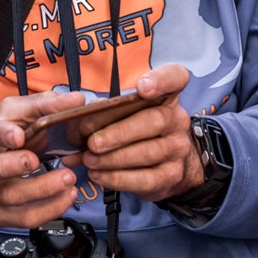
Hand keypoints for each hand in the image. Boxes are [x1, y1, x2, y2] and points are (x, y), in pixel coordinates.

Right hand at [0, 87, 85, 235]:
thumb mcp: (5, 115)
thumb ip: (39, 105)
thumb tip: (75, 99)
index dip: (0, 133)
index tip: (19, 135)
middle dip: (14, 166)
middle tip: (37, 160)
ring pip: (9, 196)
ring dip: (42, 189)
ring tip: (67, 178)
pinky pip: (21, 218)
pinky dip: (47, 210)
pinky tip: (64, 197)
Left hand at [78, 63, 199, 201]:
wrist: (168, 163)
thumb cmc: (139, 130)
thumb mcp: (128, 112)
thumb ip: (107, 110)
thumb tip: (79, 118)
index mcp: (166, 97)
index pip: (175, 78)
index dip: (160, 80)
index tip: (142, 87)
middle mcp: (177, 120)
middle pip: (155, 120)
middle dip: (119, 132)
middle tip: (92, 143)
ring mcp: (178, 149)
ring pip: (148, 152)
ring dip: (113, 158)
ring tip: (89, 160)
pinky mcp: (172, 175)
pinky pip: (145, 179)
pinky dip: (118, 178)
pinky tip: (99, 174)